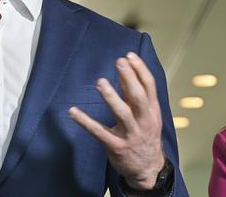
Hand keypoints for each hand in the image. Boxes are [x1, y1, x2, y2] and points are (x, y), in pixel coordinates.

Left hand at [69, 52, 164, 189]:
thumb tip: (125, 71)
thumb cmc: (145, 135)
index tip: (129, 56)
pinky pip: (99, 132)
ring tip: (100, 82)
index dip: (140, 70)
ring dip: (111, 97)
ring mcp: (131, 134)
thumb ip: (135, 95)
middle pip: (138, 96)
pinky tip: (73, 112)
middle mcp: (144, 121)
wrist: (148, 169)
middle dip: (129, 78)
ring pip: (122, 113)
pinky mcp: (116, 146)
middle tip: (119, 62)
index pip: (149, 86)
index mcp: (152, 110)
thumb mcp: (147, 114)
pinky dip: (85, 122)